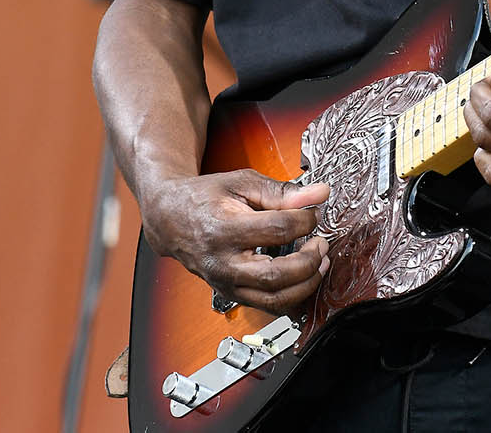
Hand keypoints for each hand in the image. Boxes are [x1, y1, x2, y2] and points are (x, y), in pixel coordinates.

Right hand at [143, 169, 330, 312]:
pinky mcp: (230, 294)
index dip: (305, 220)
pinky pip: (268, 306)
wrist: (170, 217)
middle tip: (321, 243)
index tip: (312, 213)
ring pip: (275, 299)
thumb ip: (281, 191)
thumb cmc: (204, 198)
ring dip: (306, 284)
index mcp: (223, 228)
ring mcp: (225, 283)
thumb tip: (318, 195)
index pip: (278, 229)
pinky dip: (292, 296)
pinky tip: (302, 277)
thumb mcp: (241, 183)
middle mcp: (222, 262)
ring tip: (319, 263)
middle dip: (310, 260)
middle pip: (277, 275)